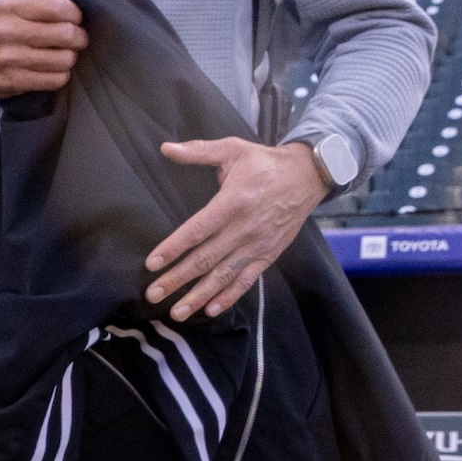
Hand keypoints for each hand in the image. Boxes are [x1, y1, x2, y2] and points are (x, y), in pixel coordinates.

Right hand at [0, 0, 86, 98]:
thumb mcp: (9, 6)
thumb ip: (38, 1)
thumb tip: (71, 6)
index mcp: (9, 7)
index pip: (57, 7)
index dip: (74, 14)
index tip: (74, 20)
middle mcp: (7, 31)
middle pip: (65, 33)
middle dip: (79, 37)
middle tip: (77, 40)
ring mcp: (9, 58)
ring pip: (63, 59)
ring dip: (69, 58)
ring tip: (63, 56)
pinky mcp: (13, 81)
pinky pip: (54, 80)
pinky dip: (60, 75)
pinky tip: (53, 70)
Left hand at [147, 136, 329, 320]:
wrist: (309, 175)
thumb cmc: (266, 162)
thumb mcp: (233, 149)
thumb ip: (199, 151)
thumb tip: (166, 148)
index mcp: (233, 202)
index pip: (197, 230)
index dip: (174, 248)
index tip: (152, 263)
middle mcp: (245, 228)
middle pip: (206, 259)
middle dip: (177, 279)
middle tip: (153, 294)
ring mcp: (258, 244)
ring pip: (224, 275)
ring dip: (199, 295)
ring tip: (176, 312)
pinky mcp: (269, 254)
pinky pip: (247, 280)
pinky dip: (229, 296)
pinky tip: (211, 309)